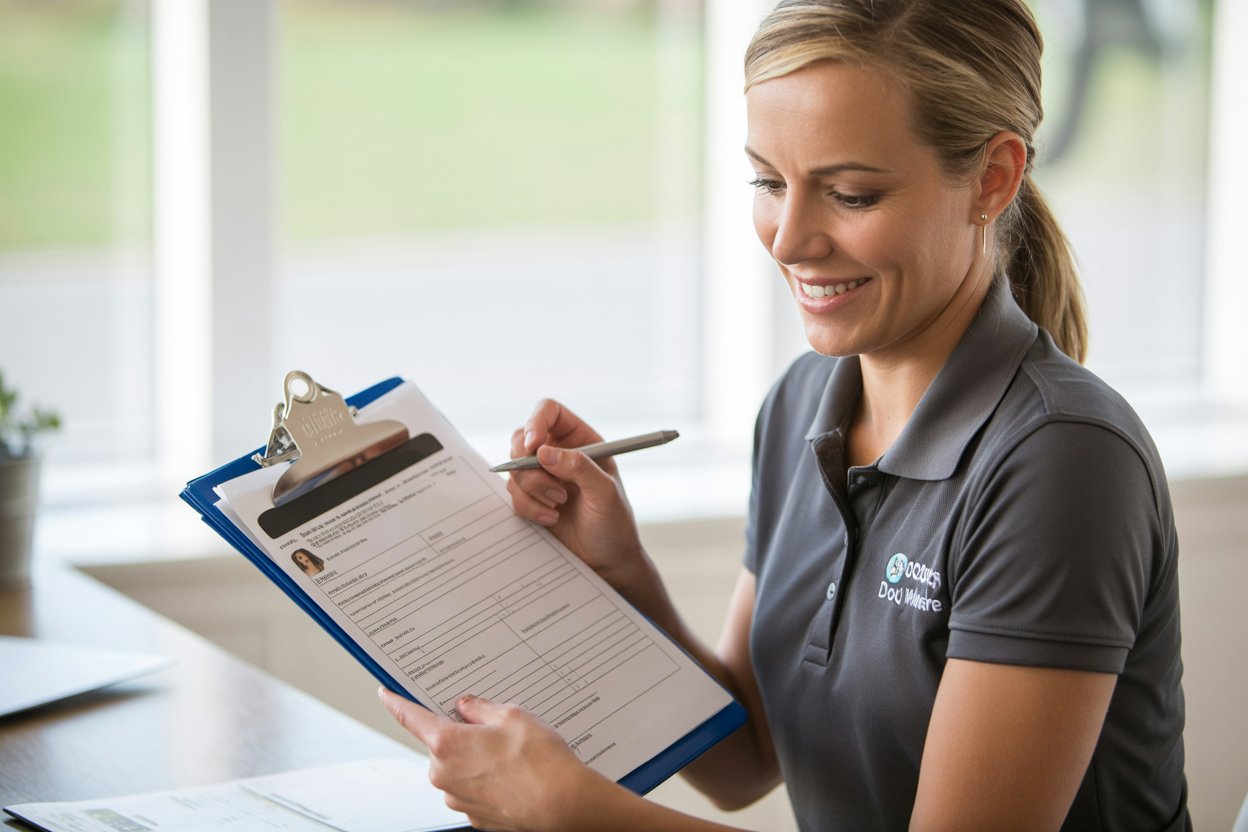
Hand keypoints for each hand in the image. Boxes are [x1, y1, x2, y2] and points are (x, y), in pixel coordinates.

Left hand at [379, 688, 613, 831]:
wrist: (564, 805)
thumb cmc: (541, 763)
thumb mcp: (513, 716)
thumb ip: (481, 708)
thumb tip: (466, 706)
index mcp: (447, 744)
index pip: (411, 718)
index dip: (396, 703)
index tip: (385, 694)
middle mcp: (444, 775)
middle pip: (441, 744)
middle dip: (461, 734)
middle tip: (494, 729)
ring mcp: (457, 798)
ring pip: (457, 767)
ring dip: (475, 758)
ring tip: (513, 756)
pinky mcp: (473, 815)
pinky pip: (471, 788)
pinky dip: (486, 779)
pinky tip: (513, 775)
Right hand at [506, 399, 646, 590]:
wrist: (606, 560)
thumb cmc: (614, 524)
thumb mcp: (605, 493)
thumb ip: (579, 468)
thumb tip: (545, 452)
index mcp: (582, 440)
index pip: (550, 412)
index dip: (536, 421)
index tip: (533, 446)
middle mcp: (560, 453)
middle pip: (523, 437)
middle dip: (528, 464)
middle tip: (551, 487)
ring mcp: (543, 475)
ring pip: (515, 467)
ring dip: (533, 489)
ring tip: (559, 505)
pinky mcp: (532, 497)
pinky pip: (514, 492)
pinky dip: (529, 506)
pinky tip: (552, 518)